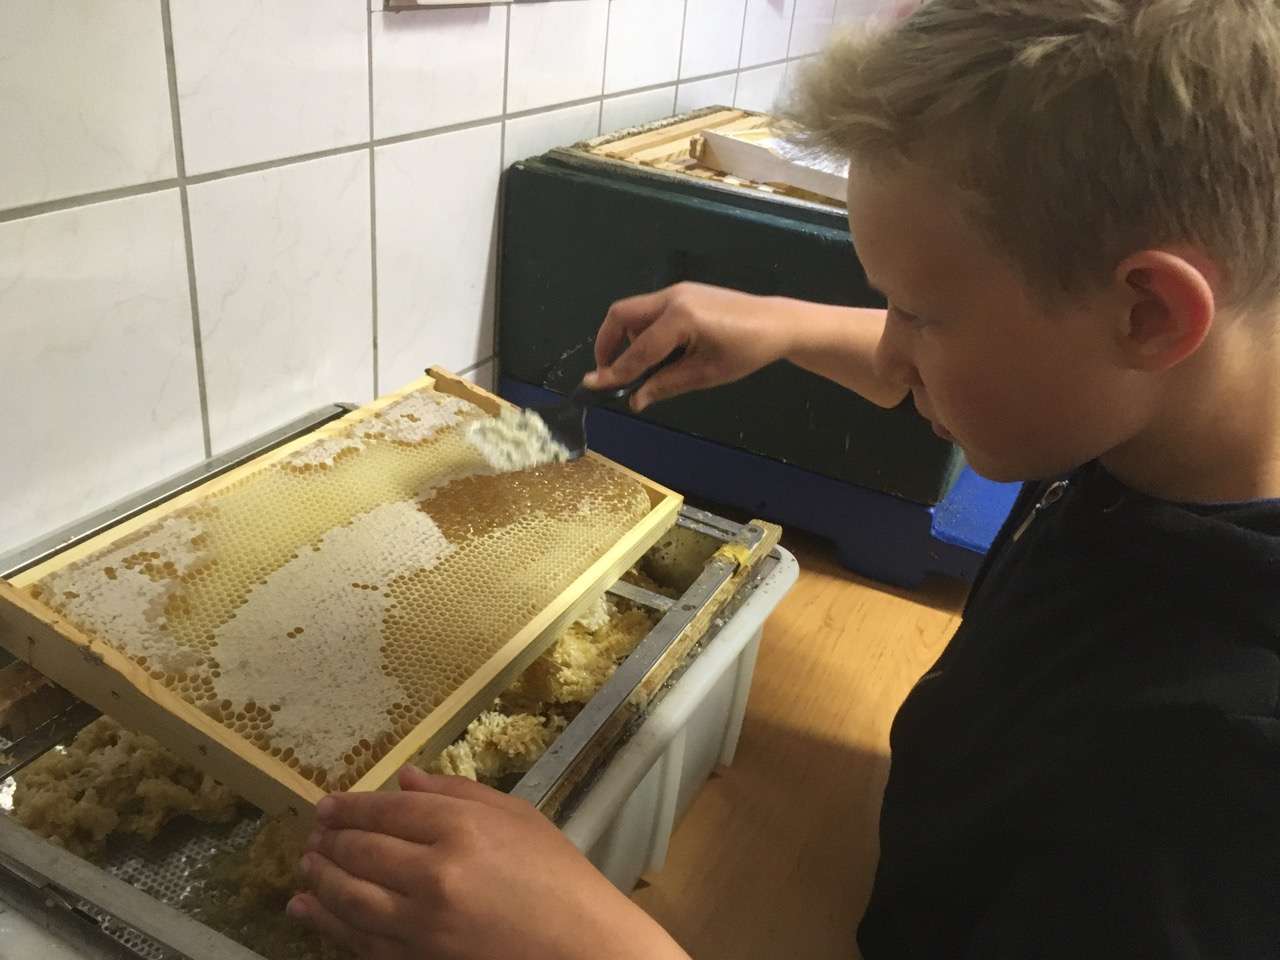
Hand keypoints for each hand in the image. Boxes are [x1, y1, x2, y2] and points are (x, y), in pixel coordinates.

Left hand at [287, 766, 689, 959]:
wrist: (582, 946)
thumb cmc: (558, 875)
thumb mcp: (517, 816)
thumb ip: (457, 791)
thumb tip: (403, 777)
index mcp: (461, 828)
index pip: (386, 811)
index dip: (349, 807)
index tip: (326, 805)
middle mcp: (434, 873)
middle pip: (360, 852)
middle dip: (329, 841)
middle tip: (312, 834)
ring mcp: (423, 924)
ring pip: (349, 898)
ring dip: (319, 879)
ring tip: (305, 867)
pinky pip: (361, 941)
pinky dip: (327, 924)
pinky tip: (306, 910)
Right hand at [584, 282, 792, 410]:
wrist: (776, 323)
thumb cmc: (746, 352)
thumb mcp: (705, 374)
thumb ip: (665, 385)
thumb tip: (634, 400)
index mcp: (681, 317)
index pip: (638, 350)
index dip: (615, 372)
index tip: (593, 386)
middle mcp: (672, 297)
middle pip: (621, 315)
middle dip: (606, 344)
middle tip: (607, 372)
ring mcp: (677, 291)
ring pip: (633, 311)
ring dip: (625, 338)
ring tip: (639, 367)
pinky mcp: (683, 293)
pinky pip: (649, 310)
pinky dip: (641, 331)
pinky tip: (657, 353)